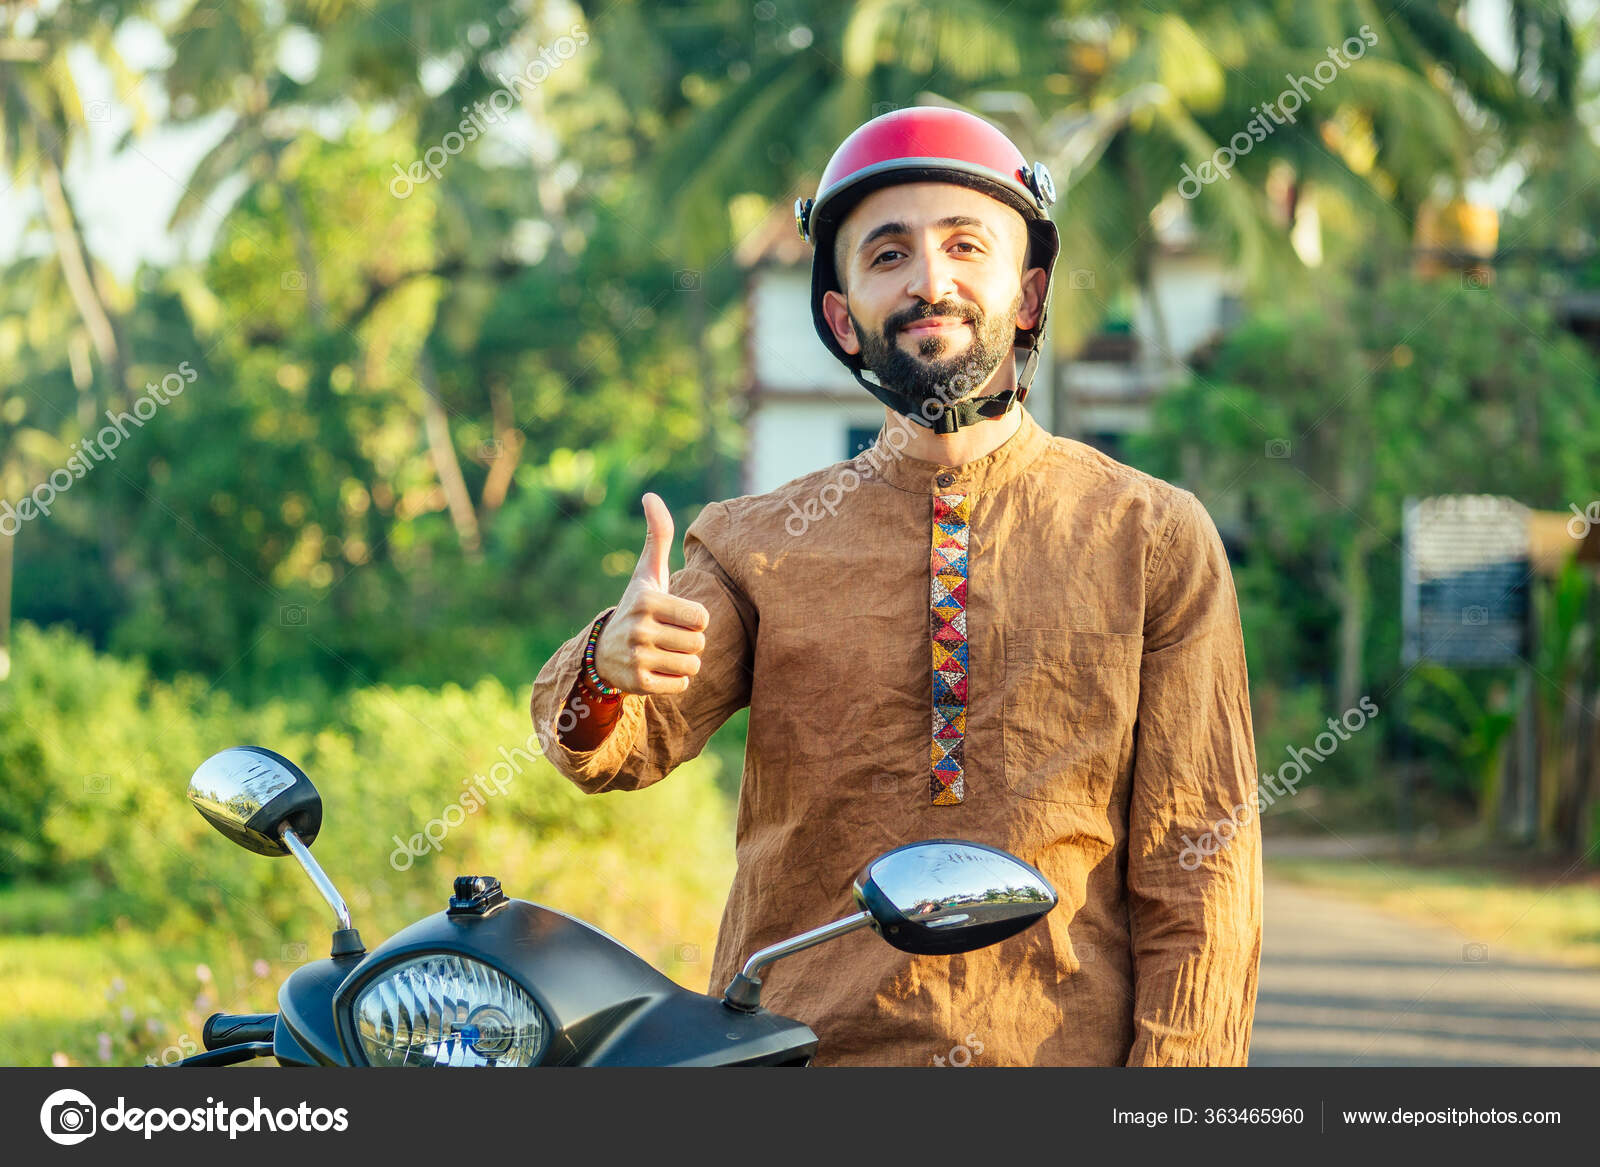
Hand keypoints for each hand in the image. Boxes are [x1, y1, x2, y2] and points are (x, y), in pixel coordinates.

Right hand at [591, 492, 709, 694]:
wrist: (603, 653)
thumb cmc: (638, 607)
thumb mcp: (647, 573)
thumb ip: (658, 535)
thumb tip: (651, 495)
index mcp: (647, 600)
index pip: (702, 618)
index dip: (696, 619)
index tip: (676, 617)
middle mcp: (639, 629)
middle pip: (699, 643)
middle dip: (690, 642)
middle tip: (668, 637)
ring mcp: (637, 657)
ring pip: (692, 666)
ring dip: (684, 663)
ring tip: (664, 653)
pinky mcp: (637, 683)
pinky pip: (680, 686)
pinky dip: (675, 681)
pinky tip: (657, 670)